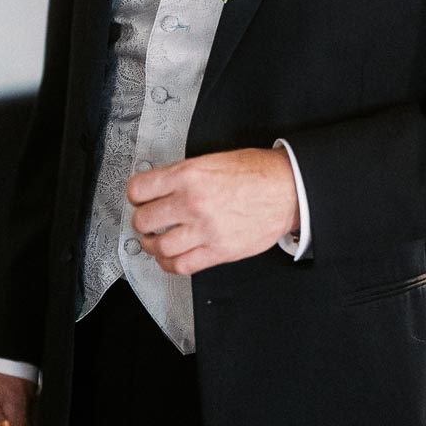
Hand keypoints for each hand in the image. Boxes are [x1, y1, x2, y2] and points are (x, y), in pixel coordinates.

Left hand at [127, 146, 298, 275]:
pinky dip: (170, 264)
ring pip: (159, 246)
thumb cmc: (258, 173)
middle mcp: (193, 203)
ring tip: (156, 240)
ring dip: (153, 245)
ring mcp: (205, 230)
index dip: (135, 195)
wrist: (289, 190)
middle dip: (142, 220)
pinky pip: (181, 266)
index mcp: (189, 175)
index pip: (139, 189)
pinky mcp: (218, 251)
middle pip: (144, 220)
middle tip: (147, 220)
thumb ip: (185, 174)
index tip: (139, 198)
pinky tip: (171, 257)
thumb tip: (162, 186)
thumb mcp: (214, 160)